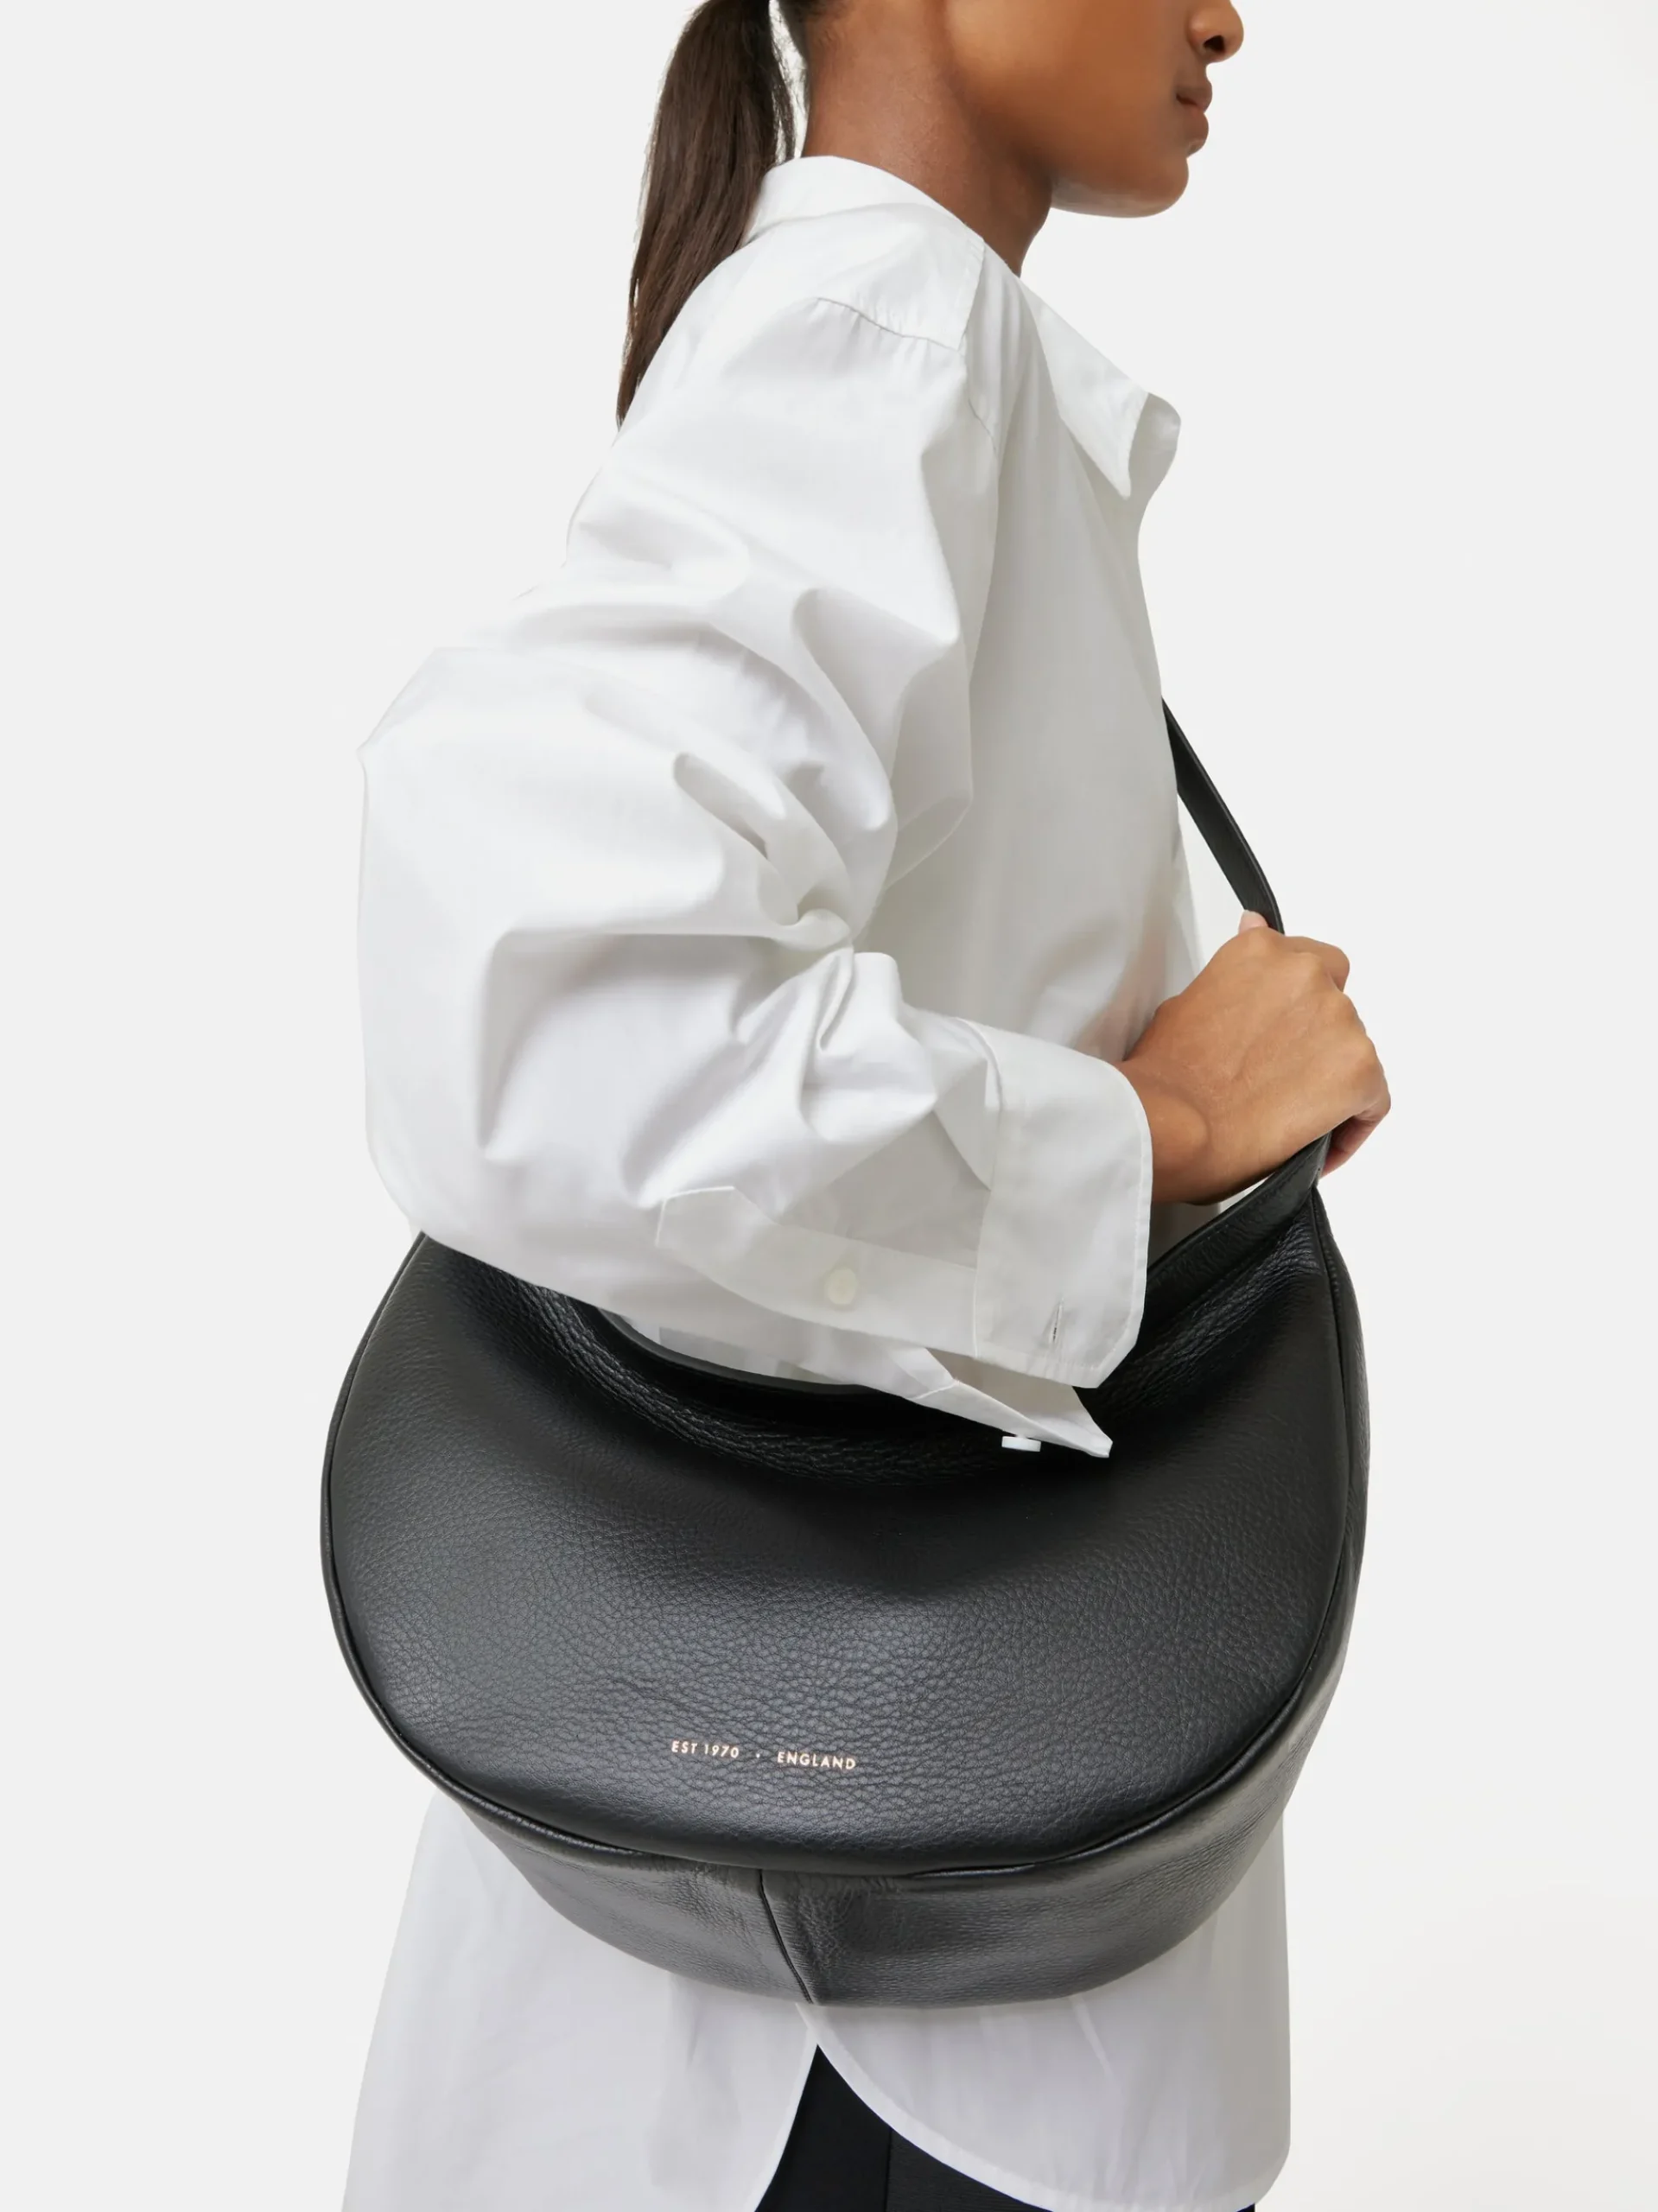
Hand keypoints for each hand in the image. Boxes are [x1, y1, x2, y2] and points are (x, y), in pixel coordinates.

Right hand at [1110, 911, 1390, 1204]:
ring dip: (1329, 1080)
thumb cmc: (1166, 1077)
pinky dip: (1352, 1125)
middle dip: (1314, 1040)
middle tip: (1279, 1078)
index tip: (1285, 1028)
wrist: (1169, 1123)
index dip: (1298, 1003)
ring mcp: (1339, 1020)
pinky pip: (1373, 1102)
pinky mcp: (1360, 1069)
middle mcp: (1306, 974)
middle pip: (1335, 1005)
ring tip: (1286, 1117)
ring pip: (1353, 1053)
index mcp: (1262, 952)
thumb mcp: (1185, 1000)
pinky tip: (1317, 1142)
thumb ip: (1234, 973)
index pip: (1307, 963)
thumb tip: (1251, 934)